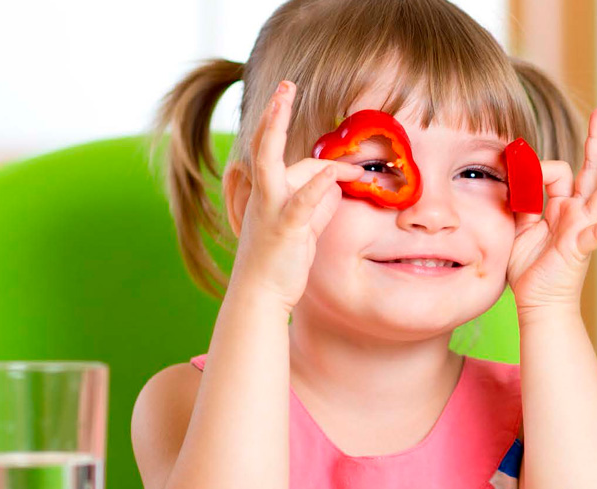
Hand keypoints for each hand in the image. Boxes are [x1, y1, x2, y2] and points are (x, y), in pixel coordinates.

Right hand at [229, 80, 363, 310]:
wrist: (260, 295)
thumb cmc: (280, 262)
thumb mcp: (303, 227)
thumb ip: (319, 204)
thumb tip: (336, 184)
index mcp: (267, 193)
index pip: (288, 161)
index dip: (318, 157)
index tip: (331, 147)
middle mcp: (263, 195)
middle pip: (268, 146)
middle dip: (275, 113)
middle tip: (286, 84)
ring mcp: (270, 209)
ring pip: (270, 160)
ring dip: (276, 126)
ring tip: (285, 95)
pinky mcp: (285, 228)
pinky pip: (300, 201)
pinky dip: (317, 186)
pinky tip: (332, 173)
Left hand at [507, 108, 596, 312]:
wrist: (537, 302)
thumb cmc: (529, 268)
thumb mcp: (520, 227)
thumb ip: (522, 202)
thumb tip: (519, 174)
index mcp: (562, 206)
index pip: (558, 171)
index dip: (537, 167)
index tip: (516, 172)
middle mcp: (577, 212)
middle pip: (592, 170)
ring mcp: (583, 228)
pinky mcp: (580, 248)